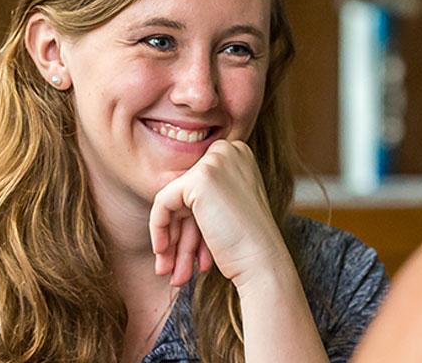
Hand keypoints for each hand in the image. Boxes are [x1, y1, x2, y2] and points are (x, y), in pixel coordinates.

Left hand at [149, 140, 289, 287]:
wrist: (263, 261)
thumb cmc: (249, 244)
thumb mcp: (227, 209)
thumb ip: (203, 198)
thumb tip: (166, 203)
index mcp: (238, 154)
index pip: (198, 186)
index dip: (189, 223)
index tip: (189, 253)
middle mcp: (229, 151)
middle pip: (186, 193)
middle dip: (178, 234)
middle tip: (171, 266)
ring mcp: (215, 161)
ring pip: (173, 200)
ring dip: (170, 239)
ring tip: (168, 270)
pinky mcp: (199, 177)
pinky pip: (162, 202)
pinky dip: (159, 228)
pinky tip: (162, 251)